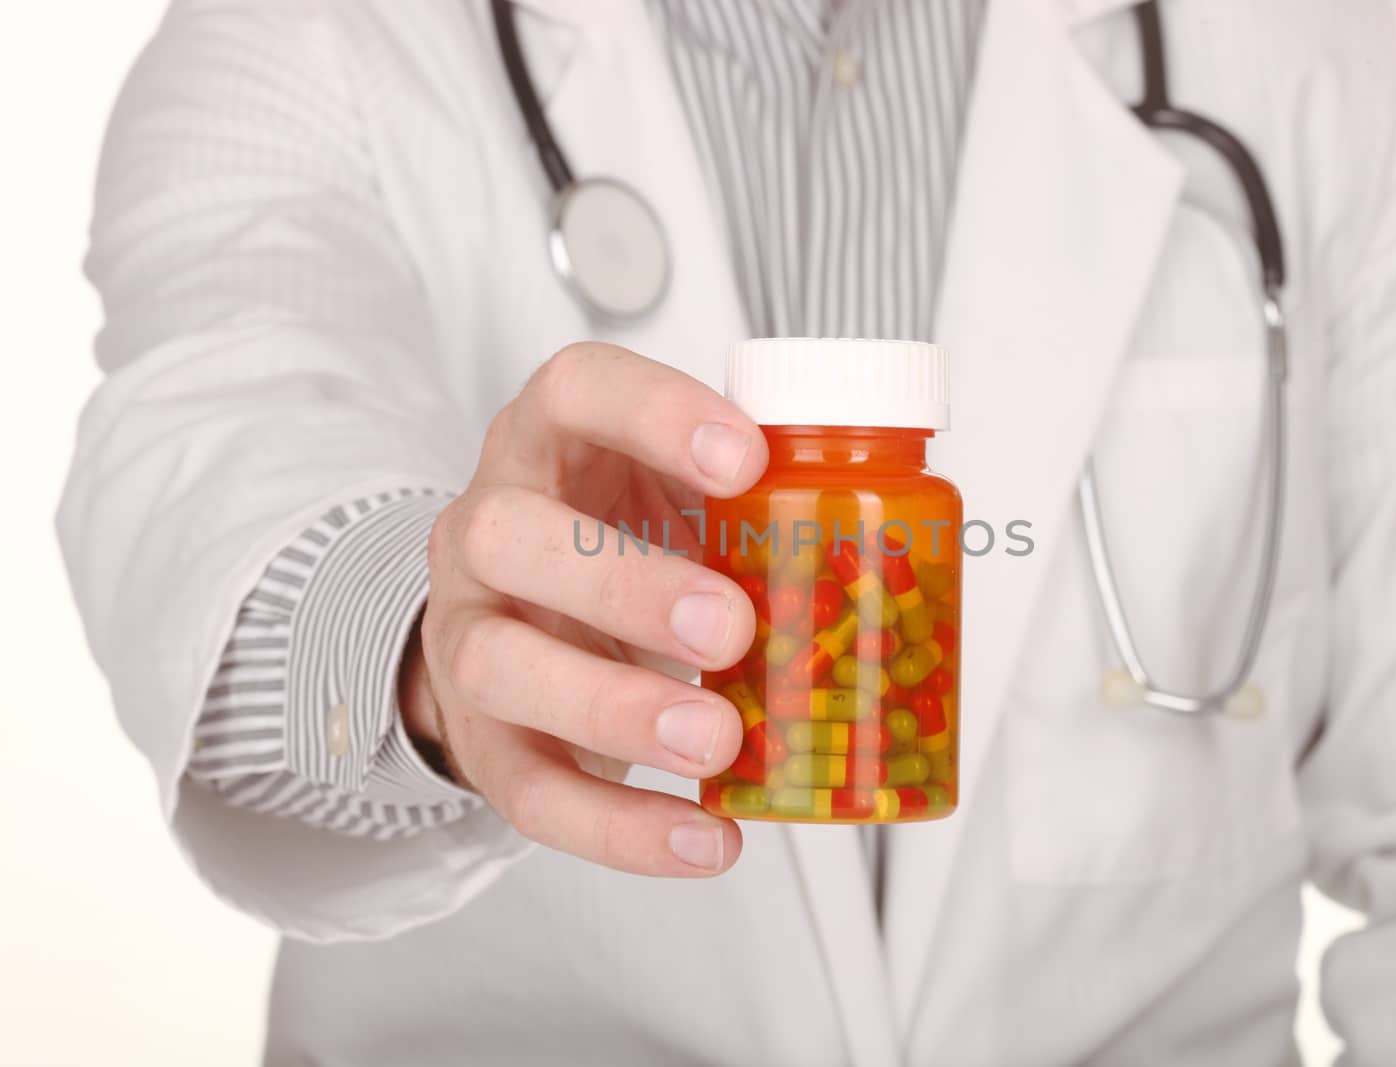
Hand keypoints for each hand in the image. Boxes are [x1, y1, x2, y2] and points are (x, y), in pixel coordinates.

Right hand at [401, 343, 766, 875]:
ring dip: (614, 708)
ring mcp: (469, 634)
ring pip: (500, 666)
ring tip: (717, 740)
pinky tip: (705, 841)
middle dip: (624, 585)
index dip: (653, 415)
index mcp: (550, 443)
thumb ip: (752, 492)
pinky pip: (528, 790)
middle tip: (732, 626)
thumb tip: (899, 530)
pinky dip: (619, 827)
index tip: (746, 457)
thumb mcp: (673, 490)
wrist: (524, 621)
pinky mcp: (481, 738)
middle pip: (511, 535)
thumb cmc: (625, 538)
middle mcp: (488, 529)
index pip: (573, 390)